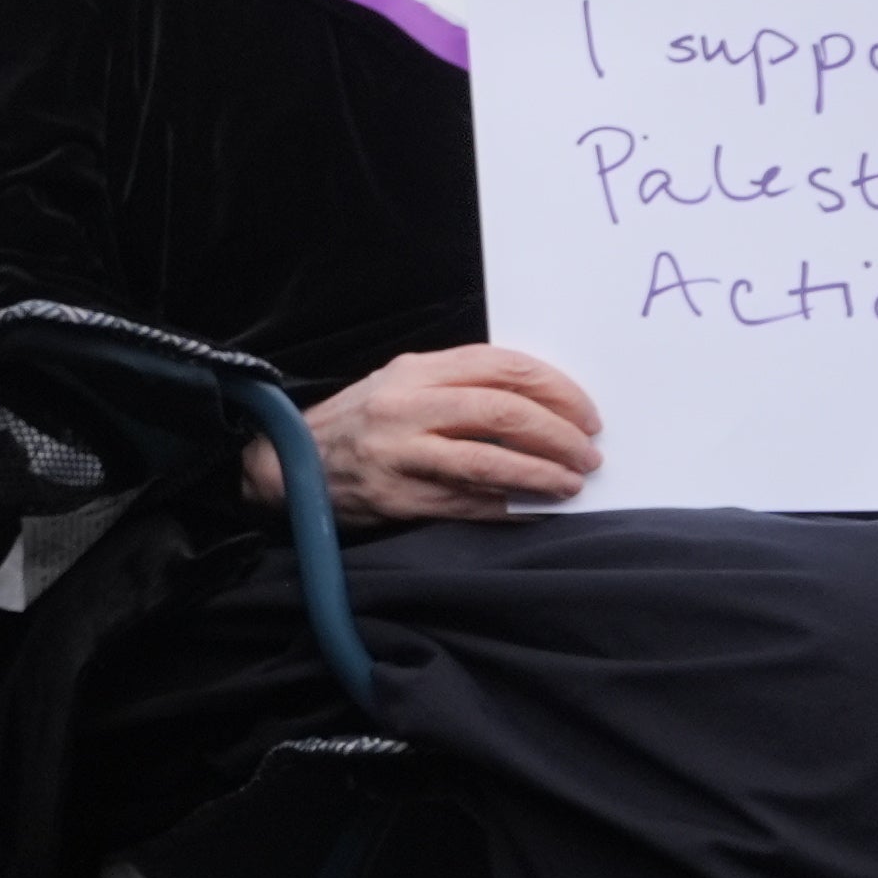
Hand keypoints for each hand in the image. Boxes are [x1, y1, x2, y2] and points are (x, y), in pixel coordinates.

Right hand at [249, 344, 602, 520]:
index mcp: (414, 370)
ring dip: (542, 475)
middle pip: (503, 412)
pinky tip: (535, 510)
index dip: (557, 390)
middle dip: (559, 435)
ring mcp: (398, 453)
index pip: (502, 367)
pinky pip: (467, 503)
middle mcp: (405, 406)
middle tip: (589, 454)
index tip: (587, 414)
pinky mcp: (396, 497)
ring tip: (571, 484)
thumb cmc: (358, 423)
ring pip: (489, 462)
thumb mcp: (401, 384)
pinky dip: (510, 508)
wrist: (288, 465)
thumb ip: (458, 385)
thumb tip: (541, 405)